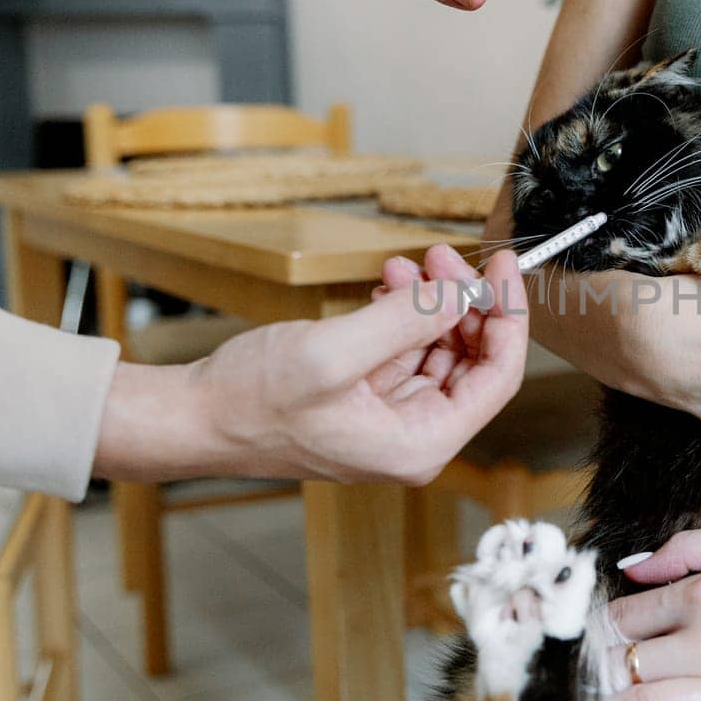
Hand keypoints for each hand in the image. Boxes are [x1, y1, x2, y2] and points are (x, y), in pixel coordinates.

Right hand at [95, 248, 527, 485]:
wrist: (193, 417)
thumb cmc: (252, 402)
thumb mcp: (334, 353)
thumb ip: (405, 321)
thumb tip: (463, 293)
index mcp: (420, 443)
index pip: (497, 377)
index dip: (507, 317)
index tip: (504, 267)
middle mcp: (414, 437)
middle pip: (472, 360)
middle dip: (463, 303)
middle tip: (442, 257)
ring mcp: (390, 418)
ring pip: (439, 350)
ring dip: (431, 303)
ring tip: (407, 265)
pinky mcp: (366, 398)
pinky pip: (405, 350)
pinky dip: (404, 314)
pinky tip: (387, 285)